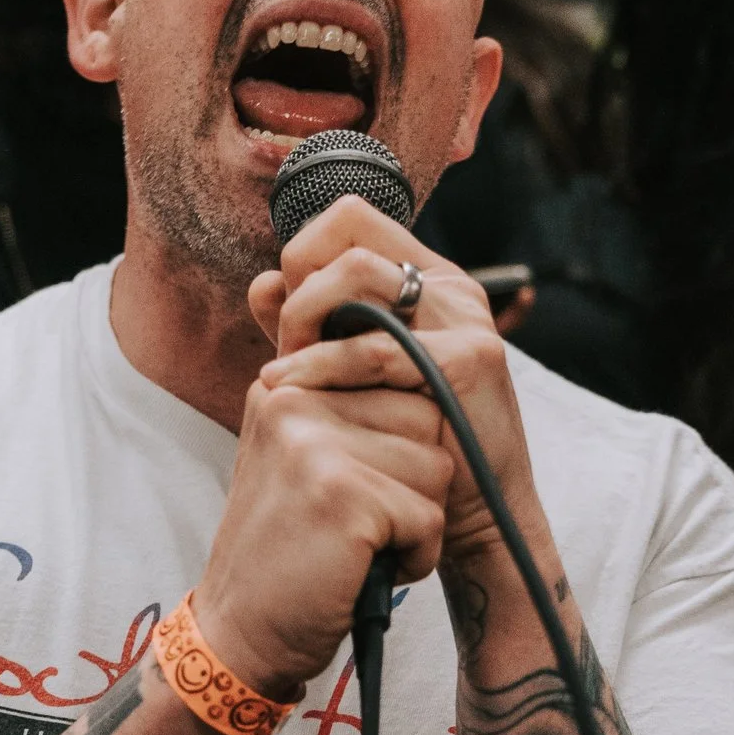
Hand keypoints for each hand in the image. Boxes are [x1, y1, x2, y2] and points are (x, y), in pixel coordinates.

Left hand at [251, 194, 540, 556]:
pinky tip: (286, 389)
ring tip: (281, 375)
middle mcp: (449, 287)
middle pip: (347, 237)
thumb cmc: (408, 448)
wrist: (472, 516)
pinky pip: (375, 348)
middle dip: (297, 291)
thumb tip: (261, 284)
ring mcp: (463, 318)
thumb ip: (310, 330)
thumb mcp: (349, 379)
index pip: (348, 218)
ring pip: (358, 276)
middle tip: (282, 350)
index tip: (287, 318)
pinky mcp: (470, 360)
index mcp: (424, 280)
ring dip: (304, 320)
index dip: (302, 256)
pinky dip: (320, 366)